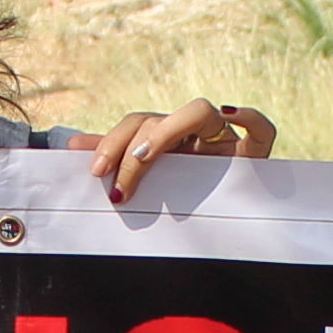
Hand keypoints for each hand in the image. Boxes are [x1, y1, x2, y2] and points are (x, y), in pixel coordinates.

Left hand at [85, 98, 270, 201]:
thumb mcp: (149, 182)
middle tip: (117, 184)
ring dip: (168, 131)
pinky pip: (260, 129)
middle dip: (130, 145)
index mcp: (168, 139)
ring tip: (144, 159)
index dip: (112, 141)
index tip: (95, 172)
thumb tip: (72, 146)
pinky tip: (231, 116)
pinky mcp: (256, 156)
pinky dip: (248, 118)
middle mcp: (192, 134)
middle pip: (158, 118)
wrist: (234, 221)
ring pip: (200, 111)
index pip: (137, 123)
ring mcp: (224, 141)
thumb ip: (117, 161)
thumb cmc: (185, 198)